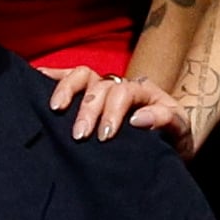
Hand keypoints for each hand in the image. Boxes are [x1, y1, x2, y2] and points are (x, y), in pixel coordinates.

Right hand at [49, 64, 183, 144]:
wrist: (169, 143)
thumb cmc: (173, 141)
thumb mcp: (181, 134)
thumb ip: (167, 122)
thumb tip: (139, 119)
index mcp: (146, 92)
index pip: (126, 92)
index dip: (114, 111)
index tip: (106, 135)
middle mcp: (122, 85)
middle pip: (101, 86)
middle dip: (88, 109)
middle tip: (80, 135)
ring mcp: (105, 87)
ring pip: (83, 76)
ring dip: (68, 90)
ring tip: (56, 109)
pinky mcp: (91, 94)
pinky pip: (71, 78)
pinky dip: (54, 76)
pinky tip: (38, 76)